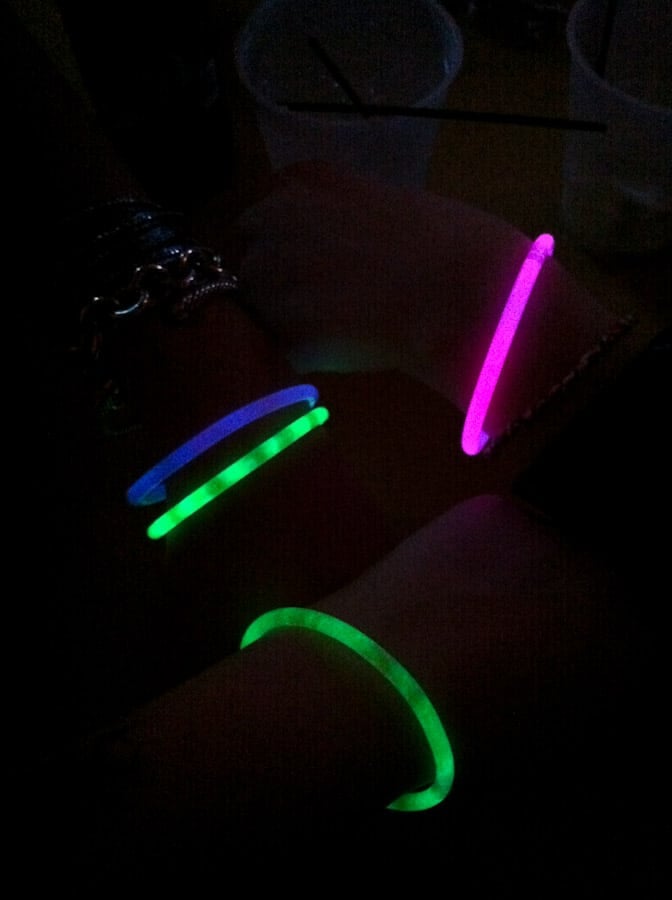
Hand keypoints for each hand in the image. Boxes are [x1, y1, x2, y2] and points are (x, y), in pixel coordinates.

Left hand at [235, 162, 620, 437]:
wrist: (464, 290)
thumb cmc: (448, 240)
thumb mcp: (386, 201)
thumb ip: (342, 215)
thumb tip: (334, 241)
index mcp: (299, 188)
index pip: (258, 223)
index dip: (282, 251)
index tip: (309, 270)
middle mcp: (272, 228)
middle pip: (251, 269)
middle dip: (276, 288)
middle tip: (327, 306)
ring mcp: (272, 284)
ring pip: (260, 314)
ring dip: (288, 325)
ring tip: (343, 331)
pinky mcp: (287, 337)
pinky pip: (288, 354)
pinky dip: (311, 360)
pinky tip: (351, 353)